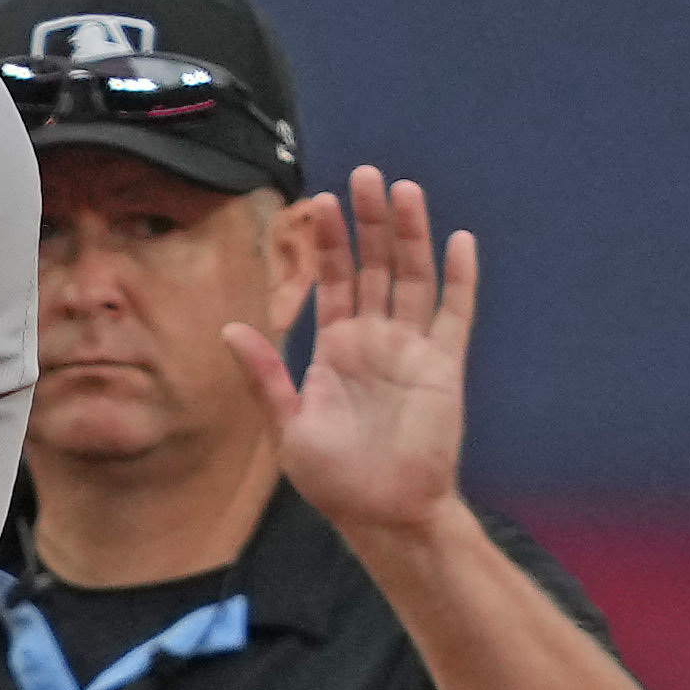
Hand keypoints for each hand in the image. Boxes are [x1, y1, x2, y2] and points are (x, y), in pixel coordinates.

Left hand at [254, 163, 473, 539]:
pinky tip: (458, 241)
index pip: (333, 281)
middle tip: (366, 175)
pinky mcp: (444, 367)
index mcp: (336, 349)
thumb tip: (231, 329)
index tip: (322, 202)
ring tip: (405, 191)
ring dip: (411, 235)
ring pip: (414, 278)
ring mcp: (412, 349)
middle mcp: (376, 339)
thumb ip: (265, 377)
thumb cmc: (335, 479)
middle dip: (371, 222)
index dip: (329, 242)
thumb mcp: (288, 427)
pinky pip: (455, 315)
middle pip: (375, 266)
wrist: (384, 515)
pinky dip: (459, 279)